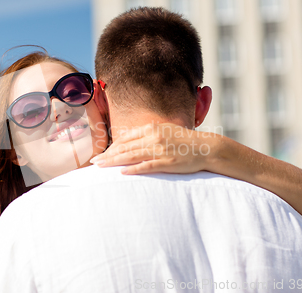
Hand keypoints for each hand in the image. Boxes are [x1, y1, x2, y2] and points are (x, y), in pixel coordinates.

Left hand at [90, 123, 220, 174]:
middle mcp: (154, 137)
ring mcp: (160, 149)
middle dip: (108, 155)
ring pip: (131, 156)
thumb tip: (130, 143)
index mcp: (152, 128)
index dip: (112, 147)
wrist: (206, 147)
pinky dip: (133, 169)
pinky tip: (122, 172)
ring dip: (114, 161)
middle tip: (94, 162)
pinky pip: (147, 166)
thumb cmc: (184, 141)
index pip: (126, 138)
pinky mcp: (167, 161)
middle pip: (125, 147)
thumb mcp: (164, 131)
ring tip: (101, 166)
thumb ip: (148, 135)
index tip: (102, 154)